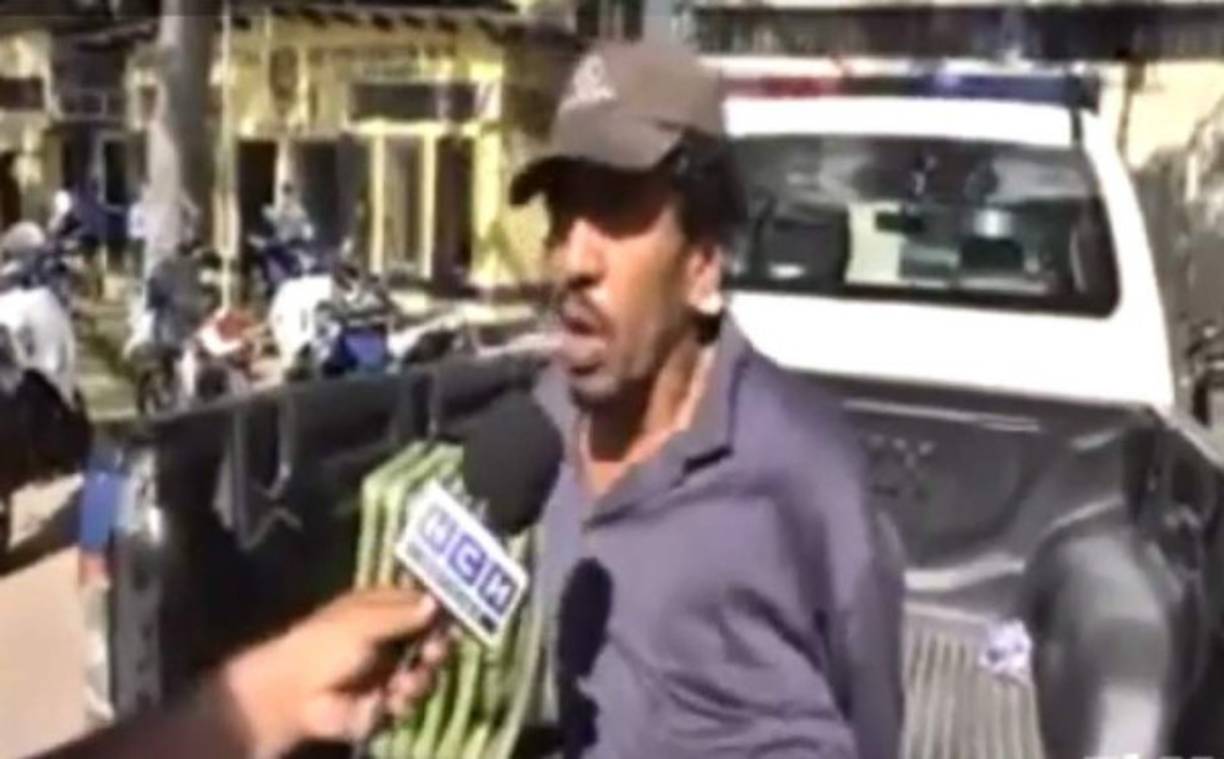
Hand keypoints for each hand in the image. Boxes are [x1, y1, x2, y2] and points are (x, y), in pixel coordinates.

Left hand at [221, 588, 451, 757]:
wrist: (294, 696)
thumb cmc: (324, 646)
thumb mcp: (364, 622)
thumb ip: (403, 614)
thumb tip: (438, 603)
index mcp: (381, 610)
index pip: (421, 604)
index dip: (439, 612)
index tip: (453, 619)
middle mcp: (390, 639)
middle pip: (431, 640)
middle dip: (435, 648)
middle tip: (433, 653)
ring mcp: (390, 672)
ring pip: (426, 672)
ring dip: (421, 678)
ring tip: (404, 683)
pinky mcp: (387, 703)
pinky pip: (412, 701)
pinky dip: (405, 701)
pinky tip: (391, 701)